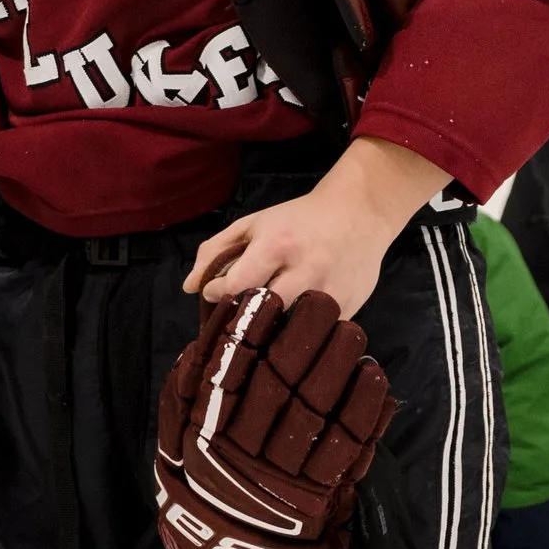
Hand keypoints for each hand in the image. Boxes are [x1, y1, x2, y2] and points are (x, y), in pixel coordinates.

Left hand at [183, 135, 447, 319]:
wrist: (359, 212)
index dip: (219, 294)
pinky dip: (299, 336)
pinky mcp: (350, 307)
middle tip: (234, 319)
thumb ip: (216, 252)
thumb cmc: (296, 220)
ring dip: (271, 334)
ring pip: (291, 330)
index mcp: (277, 246)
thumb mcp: (252, 224)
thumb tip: (189, 288)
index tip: (215, 293)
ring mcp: (330, 292)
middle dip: (243, 320)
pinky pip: (317, 333)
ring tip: (259, 331)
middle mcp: (306, 271)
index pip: (237, 285)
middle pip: (264, 312)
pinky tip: (288, 331)